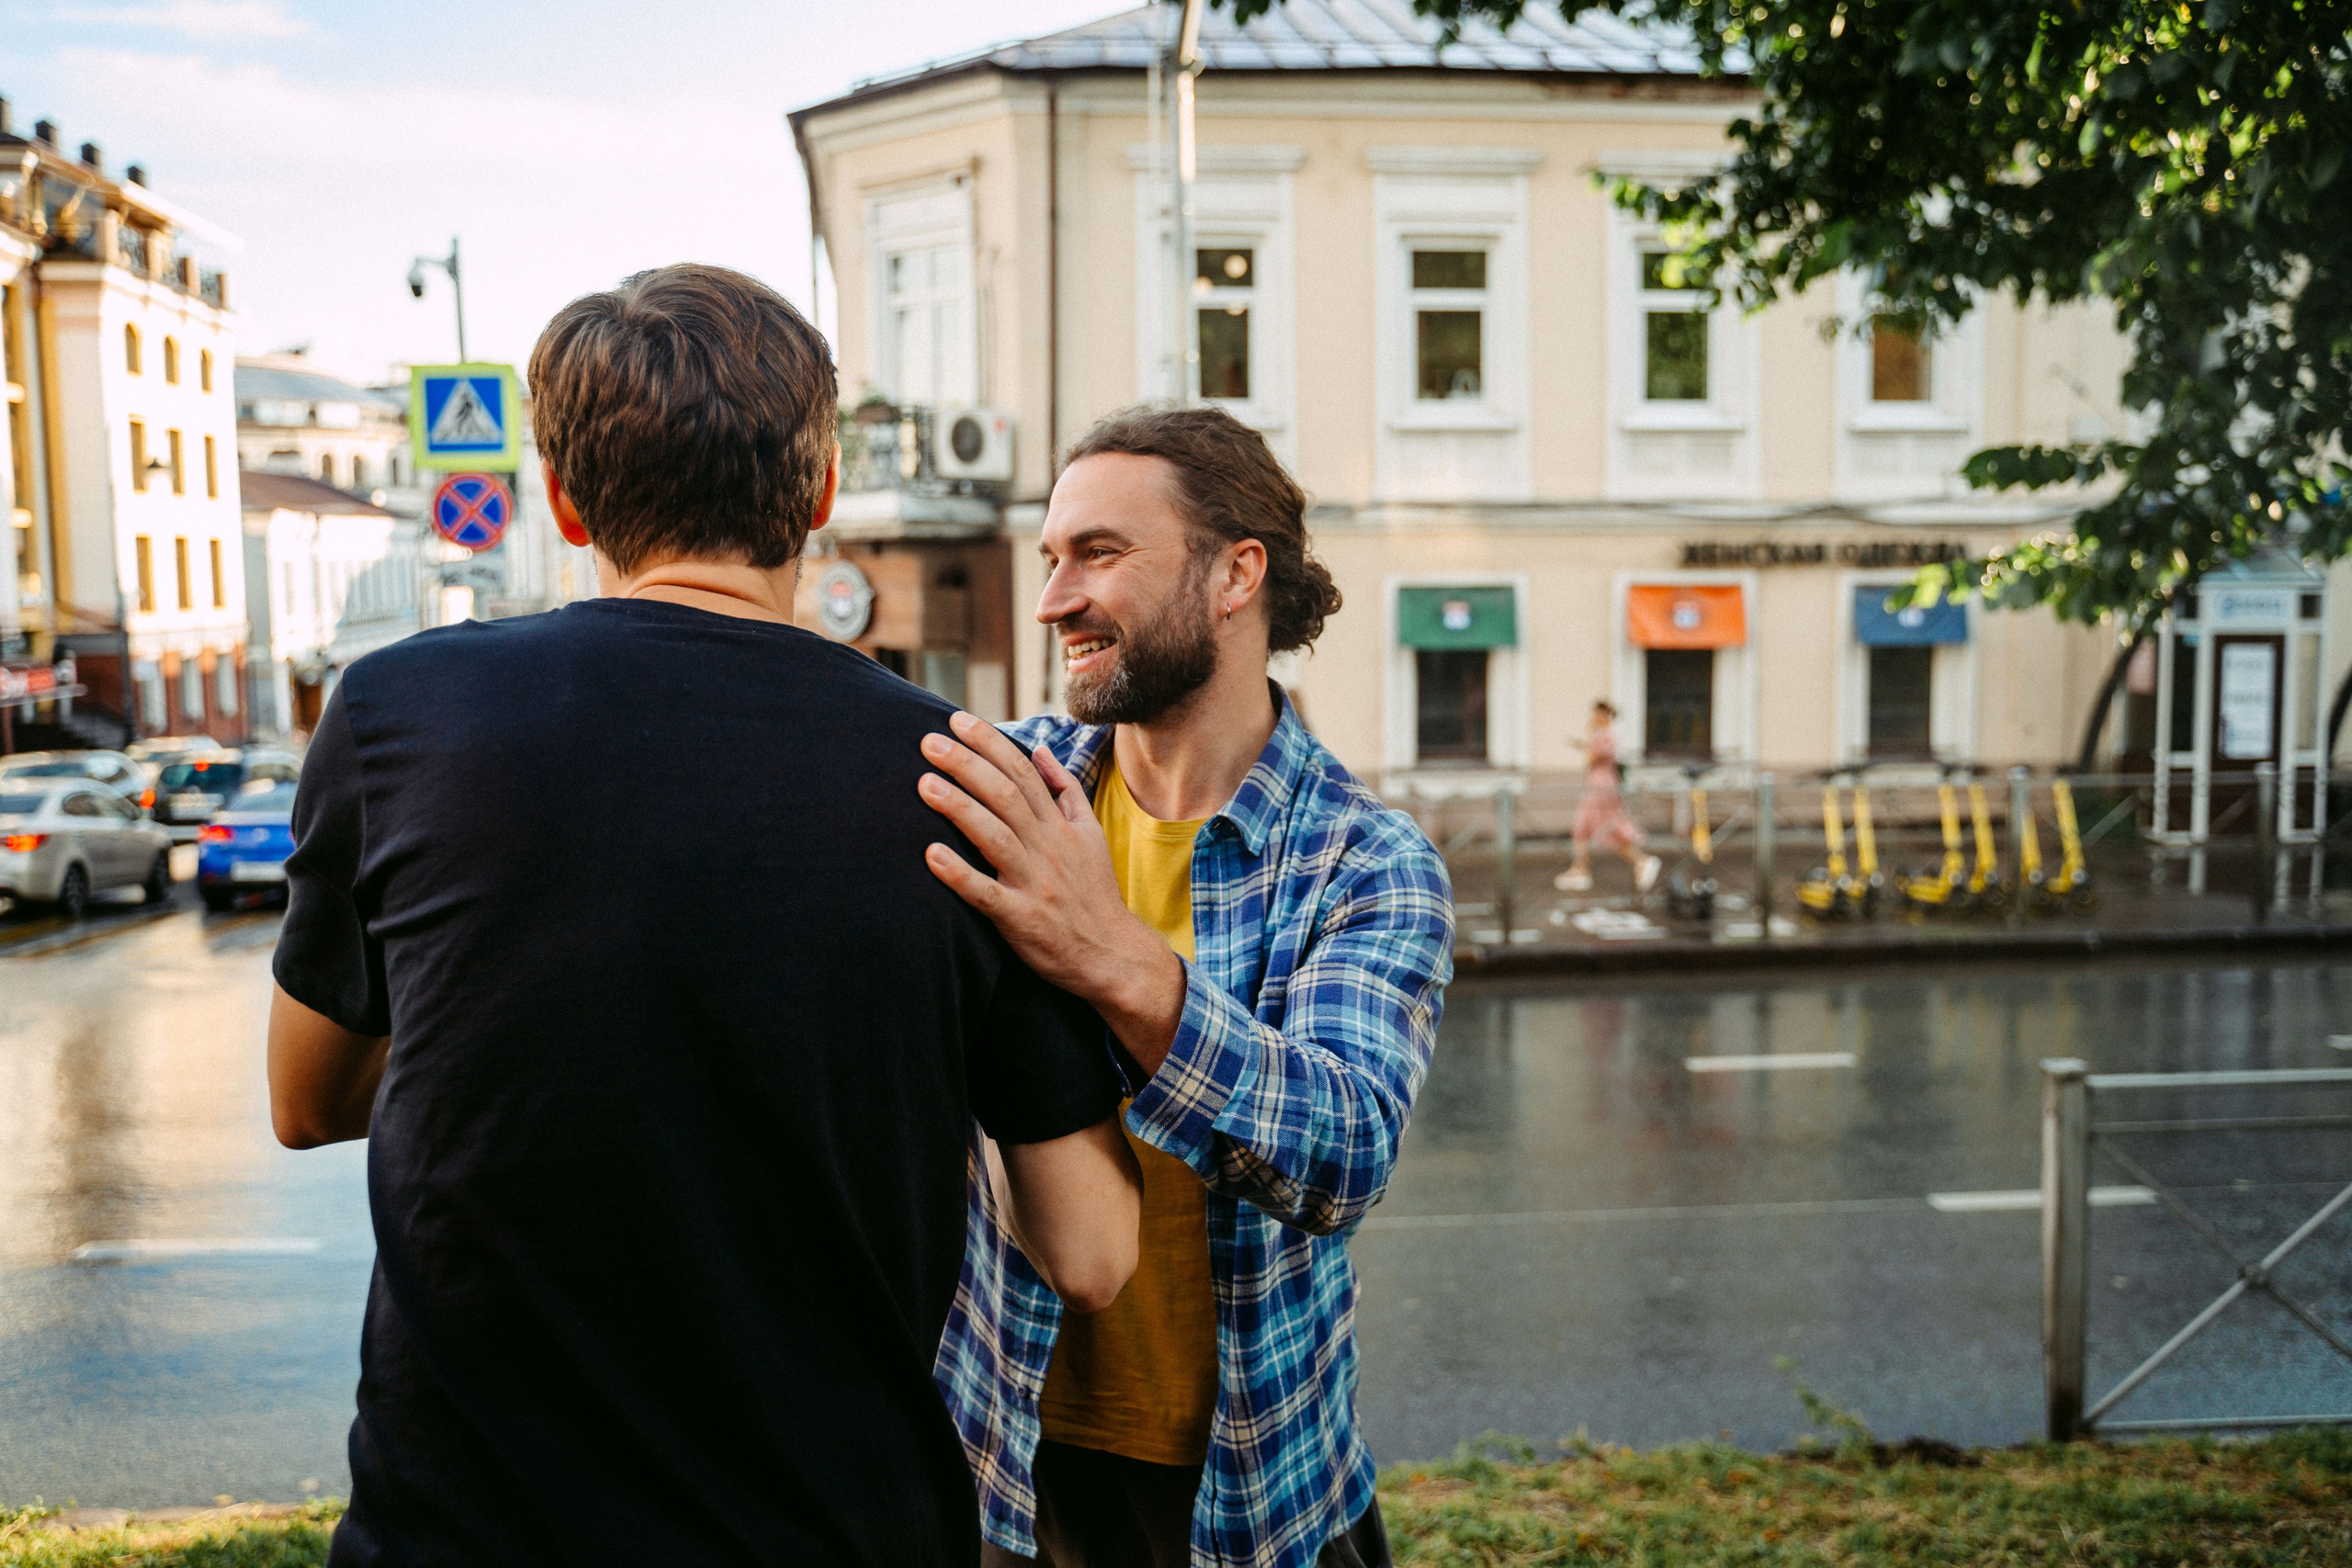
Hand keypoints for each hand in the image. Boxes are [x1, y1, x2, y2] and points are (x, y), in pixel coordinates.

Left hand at [919, 713, 1183, 1071]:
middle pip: (1005, 795)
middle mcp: (1047, 848)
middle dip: (966, 764)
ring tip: (925, 784)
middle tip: (929, 743)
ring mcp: (1035, 883)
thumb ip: (1064, 790)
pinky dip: (959, 875)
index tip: (957, 721)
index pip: (1023, 771)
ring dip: (959, 808)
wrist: (1112, 954)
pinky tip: (931, 855)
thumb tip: (1041, 749)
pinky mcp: (1021, 918)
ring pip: (995, 836)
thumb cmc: (1094, 893)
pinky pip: (987, 894)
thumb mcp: (1090, 834)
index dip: (989, 743)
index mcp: (1060, 826)